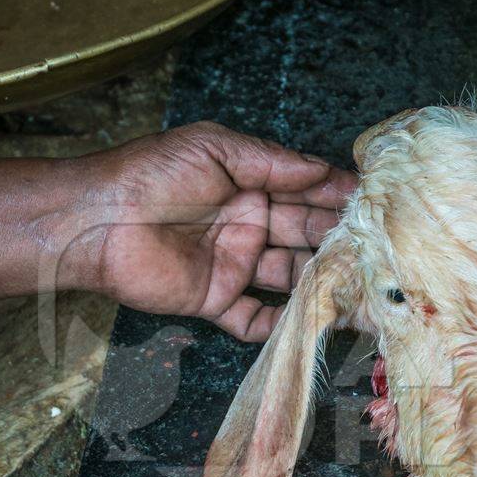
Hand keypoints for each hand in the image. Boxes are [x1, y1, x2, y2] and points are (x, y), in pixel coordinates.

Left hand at [86, 122, 356, 340]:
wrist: (96, 220)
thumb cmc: (150, 173)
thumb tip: (322, 168)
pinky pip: (254, 321)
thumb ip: (271, 161)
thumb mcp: (215, 148)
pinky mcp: (215, 300)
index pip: (307, 195)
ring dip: (323, 287)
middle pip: (307, 239)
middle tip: (379, 254)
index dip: (338, 199)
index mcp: (251, 188)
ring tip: (363, 294)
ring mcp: (233, 266)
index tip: (375, 207)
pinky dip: (281, 328)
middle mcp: (249, 227)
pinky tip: (316, 327)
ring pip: (290, 281)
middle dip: (341, 244)